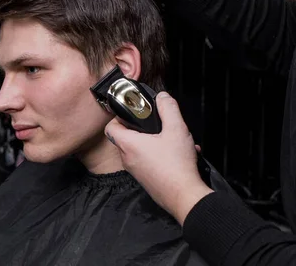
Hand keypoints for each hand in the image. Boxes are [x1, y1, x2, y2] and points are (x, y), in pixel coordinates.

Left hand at [105, 92, 213, 224]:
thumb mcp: (176, 129)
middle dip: (144, 128)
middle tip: (159, 124)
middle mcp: (127, 159)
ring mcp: (136, 171)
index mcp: (128, 145)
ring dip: (157, 142)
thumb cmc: (177, 165)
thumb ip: (168, 108)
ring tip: (175, 140)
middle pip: (128, 137)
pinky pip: (149, 161)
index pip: (110, 126)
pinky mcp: (146, 180)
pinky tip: (181, 154)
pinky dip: (162, 155)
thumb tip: (162, 97)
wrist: (185, 197)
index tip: (134, 112)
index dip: (119, 116)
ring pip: (142, 149)